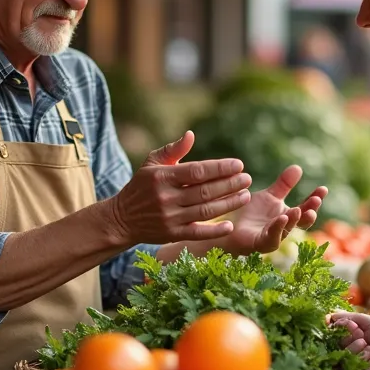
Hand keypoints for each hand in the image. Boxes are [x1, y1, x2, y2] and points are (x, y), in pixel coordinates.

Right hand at [106, 131, 251, 243]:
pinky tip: (230, 225)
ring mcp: (169, 218)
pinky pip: (197, 233)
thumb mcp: (151, 163)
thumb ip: (173, 149)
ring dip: (228, 204)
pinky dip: (214, 231)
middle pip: (205, 191)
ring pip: (205, 211)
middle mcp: (166, 198)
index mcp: (163, 177)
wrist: (121, 219)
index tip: (239, 164)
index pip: (197, 171)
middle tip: (247, 179)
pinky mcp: (171, 235)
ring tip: (246, 195)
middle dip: (229, 185)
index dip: (220, 168)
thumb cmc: (141, 186)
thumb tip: (191, 135)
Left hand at [211, 165, 327, 255]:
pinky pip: (271, 238)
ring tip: (298, 209)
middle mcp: (283, 228)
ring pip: (287, 230)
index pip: (306, 208)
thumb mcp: (270, 196)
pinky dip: (277, 229)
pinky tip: (282, 218)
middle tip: (316, 201)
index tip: (323, 189)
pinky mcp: (259, 244)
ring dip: (294, 220)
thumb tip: (298, 167)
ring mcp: (272, 237)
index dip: (315, 200)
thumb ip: (284, 184)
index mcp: (288, 216)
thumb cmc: (251, 213)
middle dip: (310, 212)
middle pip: (301, 222)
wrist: (228, 225)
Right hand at [329, 312, 369, 369]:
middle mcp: (349, 344)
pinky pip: (351, 360)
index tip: (348, 323)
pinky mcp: (357, 369)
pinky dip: (362, 353)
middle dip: (348, 334)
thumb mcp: (367, 321)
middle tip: (360, 333)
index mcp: (350, 332)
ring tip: (365, 342)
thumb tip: (329, 315)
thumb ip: (348, 317)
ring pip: (343, 350)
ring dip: (354, 344)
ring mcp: (352, 357)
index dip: (339, 325)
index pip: (335, 328)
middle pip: (336, 339)